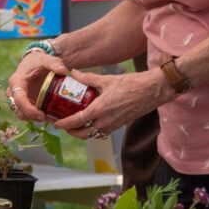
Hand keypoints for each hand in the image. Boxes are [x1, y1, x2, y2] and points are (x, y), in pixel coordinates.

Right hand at [4, 49, 65, 123]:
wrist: (34, 62)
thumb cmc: (39, 61)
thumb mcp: (47, 60)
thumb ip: (55, 64)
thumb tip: (63, 71)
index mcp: (17, 81)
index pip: (19, 99)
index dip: (29, 110)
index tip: (42, 115)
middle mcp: (13, 92)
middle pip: (19, 110)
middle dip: (32, 117)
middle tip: (48, 118)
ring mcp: (17, 98)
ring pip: (22, 114)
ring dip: (35, 118)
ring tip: (50, 118)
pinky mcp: (23, 103)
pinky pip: (27, 114)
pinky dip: (36, 116)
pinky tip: (49, 115)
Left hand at [51, 69, 167, 139]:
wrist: (153, 91)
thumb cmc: (132, 84)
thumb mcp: (107, 79)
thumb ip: (88, 78)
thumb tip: (74, 73)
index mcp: (100, 109)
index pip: (77, 121)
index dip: (64, 124)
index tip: (55, 123)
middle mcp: (105, 121)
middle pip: (83, 134)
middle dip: (71, 132)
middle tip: (64, 125)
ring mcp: (114, 125)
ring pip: (93, 135)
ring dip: (82, 132)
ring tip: (75, 124)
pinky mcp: (120, 125)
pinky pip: (103, 132)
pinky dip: (94, 130)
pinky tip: (91, 121)